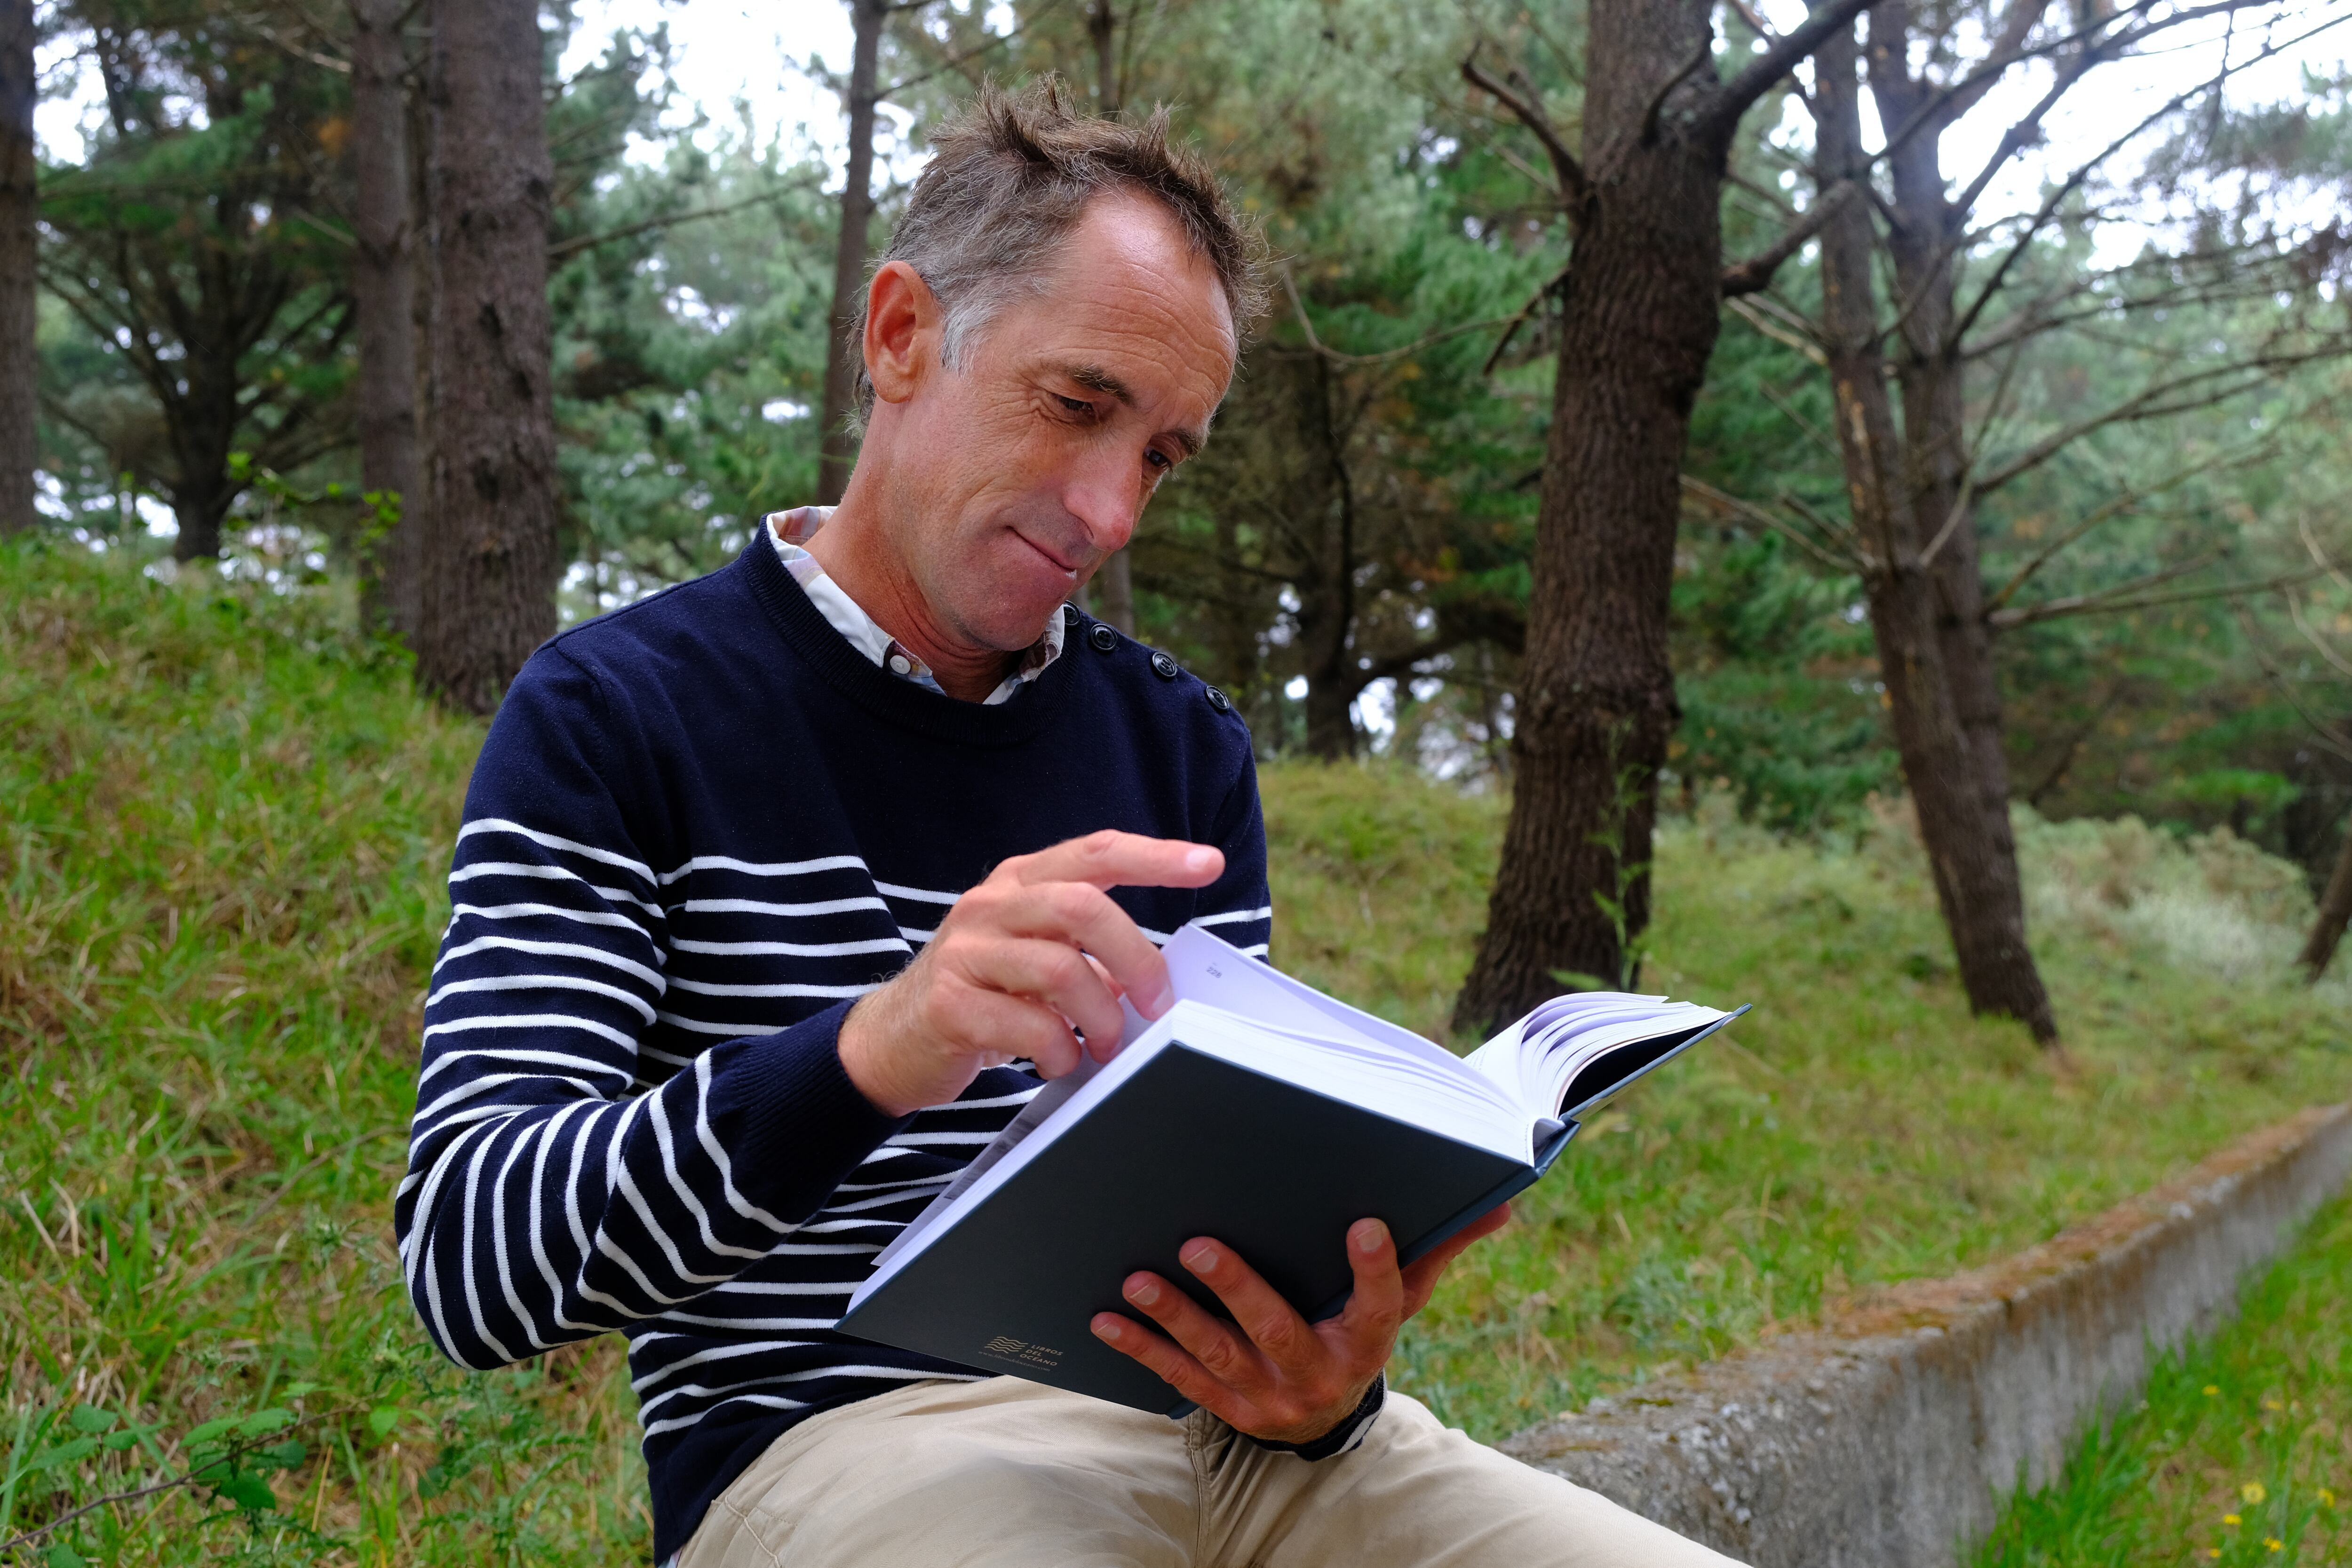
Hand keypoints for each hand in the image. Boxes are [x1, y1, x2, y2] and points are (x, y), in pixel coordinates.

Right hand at [838, 830, 1225, 1116]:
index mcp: (1020, 882)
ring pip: (1061, 968)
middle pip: (1083, 906)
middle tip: (1157, 1003)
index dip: (1155, 856)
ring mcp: (966, 952)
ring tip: (1103, 1045)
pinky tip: (1059, 1060)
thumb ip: (1086, 951)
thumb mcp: (1033, 956)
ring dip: (1100, 1016)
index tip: (1206, 863)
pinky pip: (1029, 1023)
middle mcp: (992, 905)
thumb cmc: (981, 994)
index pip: (1096, 852)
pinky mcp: (950, 1004)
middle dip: (1136, 957)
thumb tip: (1154, 977)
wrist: (893, 1040)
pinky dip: (1060, 1049)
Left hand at [1090, 1203, 1513, 1443]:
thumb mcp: (1403, 1301)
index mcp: (1366, 1340)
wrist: (1326, 1416)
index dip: (1375, 1268)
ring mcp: (1267, 1395)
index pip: (1381, 1305)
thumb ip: (1440, 1249)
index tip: (1364, 1223)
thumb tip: (1501, 1203)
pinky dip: (1141, 1348)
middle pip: (1279, 1330)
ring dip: (1175, 1317)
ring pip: (1218, 1355)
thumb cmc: (1358, 1333)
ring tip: (1138, 1279)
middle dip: (1237, 1289)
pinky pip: (1178, 1378)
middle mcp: (1317, 1372)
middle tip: (1199, 1244)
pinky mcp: (1226, 1407)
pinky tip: (1107, 1318)